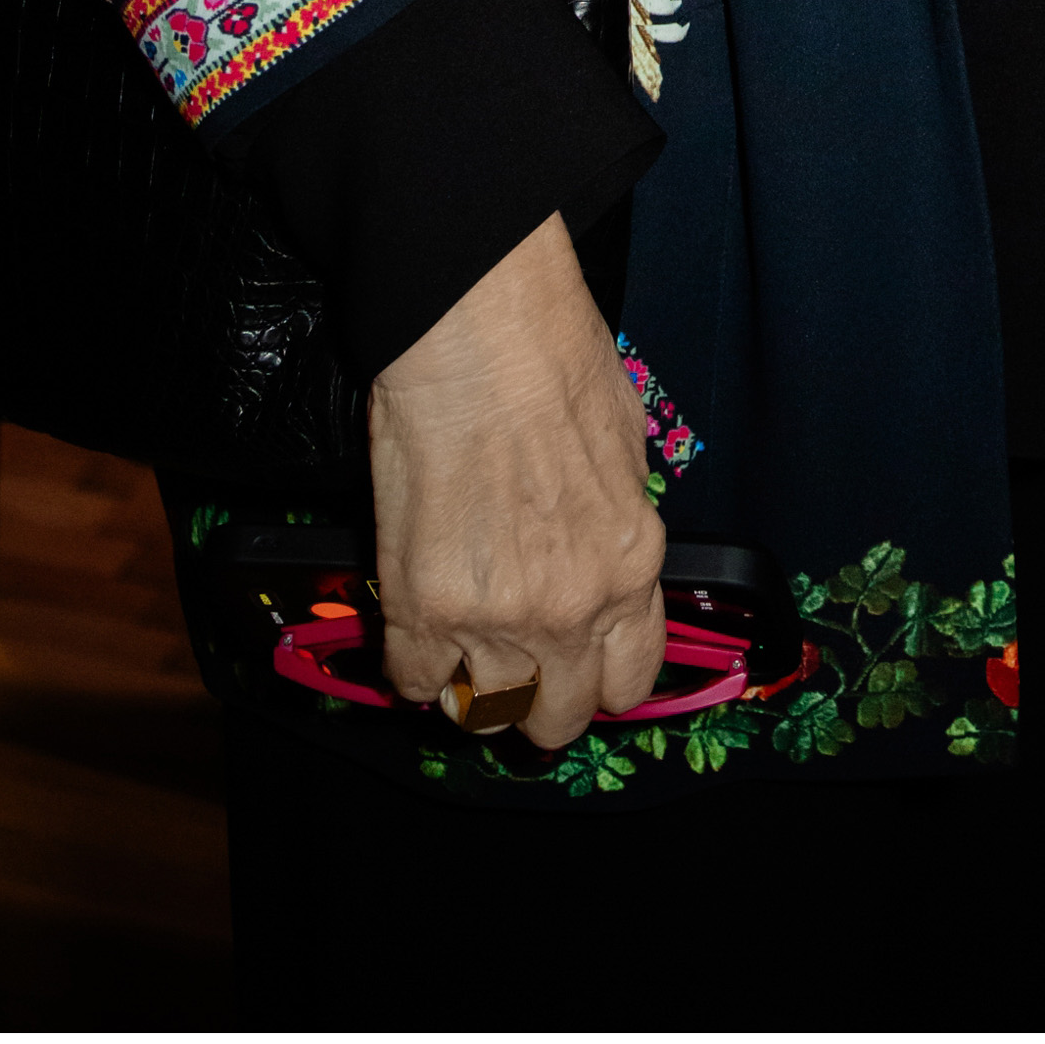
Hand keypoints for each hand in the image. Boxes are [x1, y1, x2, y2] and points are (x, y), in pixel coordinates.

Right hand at [368, 213, 664, 749]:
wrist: (478, 324)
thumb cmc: (555, 357)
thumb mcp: (625, 444)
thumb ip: (616, 521)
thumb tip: (602, 551)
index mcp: (631, 565)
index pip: (629, 681)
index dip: (599, 675)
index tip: (577, 660)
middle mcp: (571, 609)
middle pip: (558, 719)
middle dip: (539, 698)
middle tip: (515, 662)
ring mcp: (495, 616)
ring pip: (485, 716)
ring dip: (472, 688)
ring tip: (460, 644)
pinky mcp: (422, 606)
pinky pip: (413, 680)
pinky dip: (413, 664)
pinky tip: (417, 623)